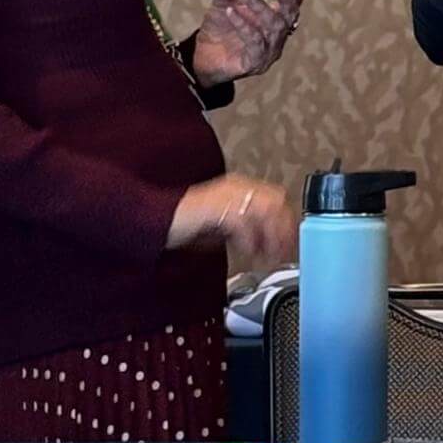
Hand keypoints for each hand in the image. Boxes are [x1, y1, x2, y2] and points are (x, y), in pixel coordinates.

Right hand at [167, 174, 295, 262]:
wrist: (155, 219)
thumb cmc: (184, 223)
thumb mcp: (223, 227)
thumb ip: (245, 232)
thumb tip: (266, 246)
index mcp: (239, 188)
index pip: (276, 198)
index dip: (286, 222)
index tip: (288, 244)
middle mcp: (236, 186)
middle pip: (276, 200)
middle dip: (282, 229)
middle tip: (280, 252)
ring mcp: (226, 194)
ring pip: (265, 209)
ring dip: (270, 236)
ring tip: (266, 256)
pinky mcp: (216, 206)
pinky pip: (243, 221)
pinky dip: (248, 240)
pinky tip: (245, 252)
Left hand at [190, 0, 306, 87]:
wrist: (203, 56)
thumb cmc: (219, 29)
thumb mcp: (224, 0)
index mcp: (274, 19)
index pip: (293, 4)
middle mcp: (277, 35)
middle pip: (289, 15)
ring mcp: (269, 50)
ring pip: (274, 27)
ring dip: (260, 8)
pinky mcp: (255, 62)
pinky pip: (255, 41)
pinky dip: (244, 25)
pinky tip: (231, 12)